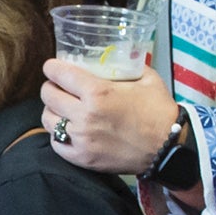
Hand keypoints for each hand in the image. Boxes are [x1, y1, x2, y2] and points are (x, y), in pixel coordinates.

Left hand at [40, 58, 178, 176]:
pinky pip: (56, 143)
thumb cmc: (159, 111)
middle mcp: (85, 115)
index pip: (59, 74)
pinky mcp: (81, 157)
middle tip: (57, 87)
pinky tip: (67, 129)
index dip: (51, 68)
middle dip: (50, 87)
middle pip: (48, 96)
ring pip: (48, 120)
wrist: (168, 147)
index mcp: (98, 92)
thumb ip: (127, 66)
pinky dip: (58, 135)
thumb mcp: (147, 79)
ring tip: (62, 109)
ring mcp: (81, 138)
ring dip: (52, 111)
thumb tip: (116, 57)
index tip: (52, 68)